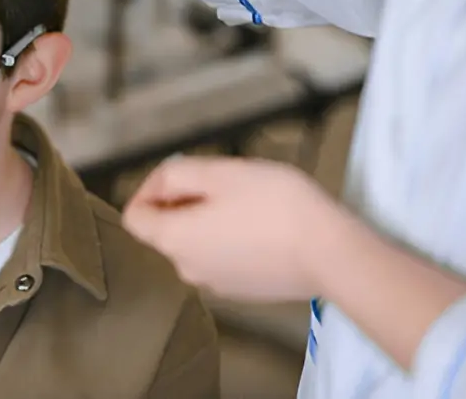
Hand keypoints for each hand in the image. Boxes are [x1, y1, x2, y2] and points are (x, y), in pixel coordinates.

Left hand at [122, 155, 344, 302]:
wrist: (330, 253)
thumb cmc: (272, 204)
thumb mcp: (220, 172)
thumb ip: (178, 174)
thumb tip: (160, 184)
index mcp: (173, 240)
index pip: (135, 217)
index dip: (149, 189)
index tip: (180, 174)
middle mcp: (186, 269)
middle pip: (166, 231)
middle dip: (184, 201)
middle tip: (221, 181)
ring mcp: (216, 285)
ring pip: (196, 244)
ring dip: (208, 220)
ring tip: (245, 201)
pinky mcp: (244, 292)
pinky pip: (222, 259)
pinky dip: (230, 240)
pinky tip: (262, 226)